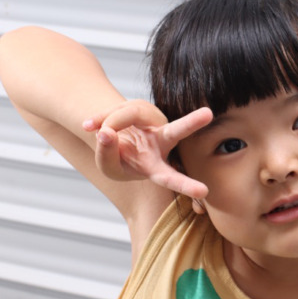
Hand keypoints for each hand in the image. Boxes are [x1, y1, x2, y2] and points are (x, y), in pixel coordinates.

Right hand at [82, 101, 212, 198]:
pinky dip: (98, 119)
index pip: (171, 176)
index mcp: (156, 166)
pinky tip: (89, 125)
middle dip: (191, 123)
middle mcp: (162, 142)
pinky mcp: (142, 107)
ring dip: (107, 123)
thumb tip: (106, 132)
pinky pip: (117, 110)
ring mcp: (153, 121)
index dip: (185, 185)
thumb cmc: (118, 158)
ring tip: (90, 129)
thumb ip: (107, 153)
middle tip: (208, 114)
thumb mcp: (109, 166)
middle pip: (175, 131)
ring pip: (130, 114)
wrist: (112, 137)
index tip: (205, 191)